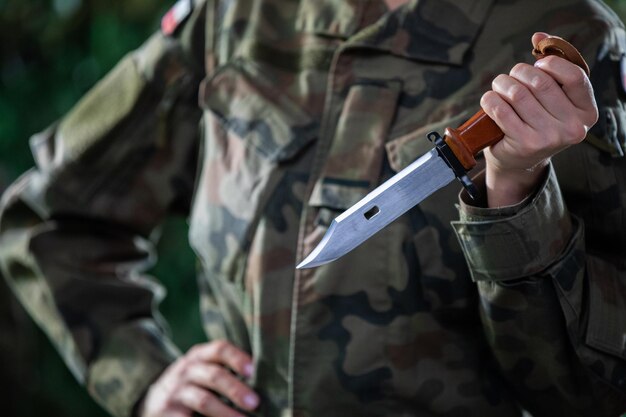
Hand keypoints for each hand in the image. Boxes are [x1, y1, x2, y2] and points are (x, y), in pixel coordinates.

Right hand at [139, 340, 258, 416]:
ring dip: (226, 412)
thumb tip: (264, 378)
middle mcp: (186, 370)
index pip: (220, 349)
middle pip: (214, 375)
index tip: (254, 371)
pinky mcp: (167, 412)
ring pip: (204, 400)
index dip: (237, 358)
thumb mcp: (202, 368)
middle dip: (236, 389)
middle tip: (255, 402)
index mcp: (199, 355)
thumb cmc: (192, 382)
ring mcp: (176, 392)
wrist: (153, 401)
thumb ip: (224, 367)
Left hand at [480, 32, 597, 206]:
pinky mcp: (524, 144)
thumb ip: (552, 66)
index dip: (551, 63)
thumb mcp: (553, 98)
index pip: (574, 75)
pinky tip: (490, 100)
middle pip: (540, 82)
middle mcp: (572, 127)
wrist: (519, 161)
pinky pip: (500, 109)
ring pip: (518, 93)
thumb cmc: (537, 121)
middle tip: (510, 77)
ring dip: (502, 84)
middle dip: (519, 72)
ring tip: (499, 86)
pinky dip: (490, 99)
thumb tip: (539, 37)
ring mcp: (548, 138)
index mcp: (586, 112)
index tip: (538, 64)